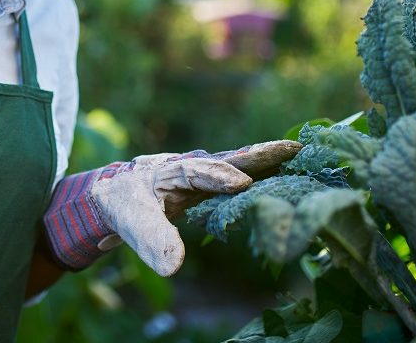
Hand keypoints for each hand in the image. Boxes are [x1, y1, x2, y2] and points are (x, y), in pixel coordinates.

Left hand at [42, 140, 301, 275]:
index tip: (241, 183)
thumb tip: (173, 267)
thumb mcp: (133, 224)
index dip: (217, 177)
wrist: (117, 192)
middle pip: (227, 158)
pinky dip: (263, 168)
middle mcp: (191, 165)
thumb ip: (153, 240)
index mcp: (169, 172)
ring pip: (238, 162)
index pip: (196, 173)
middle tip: (291, 148)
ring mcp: (204, 169)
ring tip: (298, 153)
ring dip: (266, 158)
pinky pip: (241, 172)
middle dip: (257, 154)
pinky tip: (287, 171)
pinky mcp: (213, 179)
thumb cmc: (124, 206)